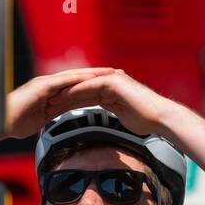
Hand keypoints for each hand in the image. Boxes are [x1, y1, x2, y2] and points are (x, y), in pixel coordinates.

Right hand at [3, 67, 116, 138]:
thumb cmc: (14, 123)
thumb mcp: (41, 119)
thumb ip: (52, 116)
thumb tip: (62, 121)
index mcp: (53, 93)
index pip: (79, 87)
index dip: (96, 84)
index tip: (113, 84)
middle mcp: (51, 85)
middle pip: (80, 78)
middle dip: (99, 75)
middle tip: (119, 73)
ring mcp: (46, 84)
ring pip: (74, 76)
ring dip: (93, 74)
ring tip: (110, 72)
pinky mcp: (41, 87)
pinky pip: (62, 82)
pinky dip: (77, 79)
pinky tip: (91, 78)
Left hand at [46, 69, 175, 136]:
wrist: (159, 117)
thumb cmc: (145, 121)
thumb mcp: (123, 117)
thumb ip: (112, 113)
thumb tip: (105, 124)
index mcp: (110, 90)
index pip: (84, 96)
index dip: (68, 103)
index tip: (53, 111)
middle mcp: (109, 82)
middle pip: (80, 90)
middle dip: (62, 98)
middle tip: (45, 105)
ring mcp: (111, 80)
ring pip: (82, 87)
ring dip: (65, 95)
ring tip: (49, 103)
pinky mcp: (113, 82)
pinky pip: (89, 87)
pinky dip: (75, 93)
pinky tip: (63, 100)